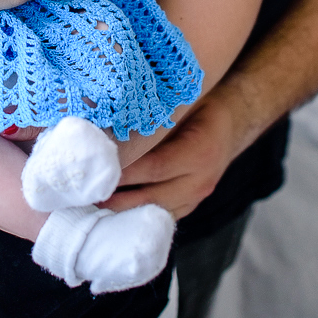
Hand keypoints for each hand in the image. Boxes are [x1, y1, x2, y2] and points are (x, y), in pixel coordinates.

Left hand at [102, 93, 237, 219]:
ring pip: (154, 211)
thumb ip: (158, 114)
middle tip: (85, 195)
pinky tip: (111, 211)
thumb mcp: (185, 102)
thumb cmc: (202, 105)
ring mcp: (196, 197)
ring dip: (123, 211)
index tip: (96, 170)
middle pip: (152, 196)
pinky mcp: (190, 205)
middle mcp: (200, 181)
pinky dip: (136, 214)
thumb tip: (115, 118)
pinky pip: (160, 215)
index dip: (125, 172)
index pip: (155, 167)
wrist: (233, 122)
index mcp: (200, 152)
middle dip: (116, 198)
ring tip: (91, 206)